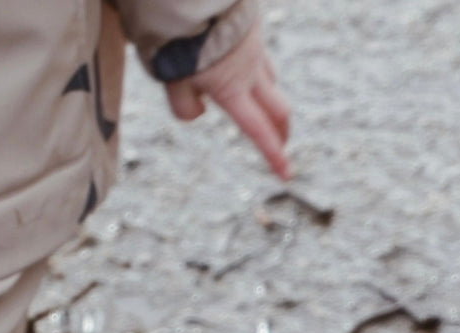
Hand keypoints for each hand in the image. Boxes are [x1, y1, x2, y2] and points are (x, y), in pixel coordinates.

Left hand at [165, 21, 291, 179]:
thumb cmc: (180, 41)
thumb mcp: (172, 83)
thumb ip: (184, 107)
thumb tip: (201, 111)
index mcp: (233, 90)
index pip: (258, 130)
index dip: (273, 154)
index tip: (287, 174)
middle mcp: (251, 71)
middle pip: (277, 108)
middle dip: (281, 130)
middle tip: (281, 145)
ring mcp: (255, 49)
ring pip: (269, 81)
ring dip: (268, 99)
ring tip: (258, 109)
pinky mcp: (251, 31)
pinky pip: (258, 57)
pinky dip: (255, 72)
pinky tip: (242, 68)